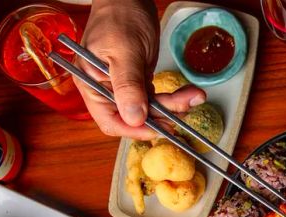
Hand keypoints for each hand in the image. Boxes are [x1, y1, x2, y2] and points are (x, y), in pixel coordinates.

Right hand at [77, 0, 205, 138]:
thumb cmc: (120, 16)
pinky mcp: (138, 82)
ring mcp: (123, 87)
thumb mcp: (125, 52)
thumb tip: (134, 118)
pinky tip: (189, 93)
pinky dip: (174, 98)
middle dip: (162, 115)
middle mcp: (105, 89)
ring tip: (194, 96)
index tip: (159, 129)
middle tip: (185, 108)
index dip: (134, 130)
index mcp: (91, 84)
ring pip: (150, 109)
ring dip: (174, 105)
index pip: (111, 121)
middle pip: (134, 118)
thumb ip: (128, 86)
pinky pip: (157, 98)